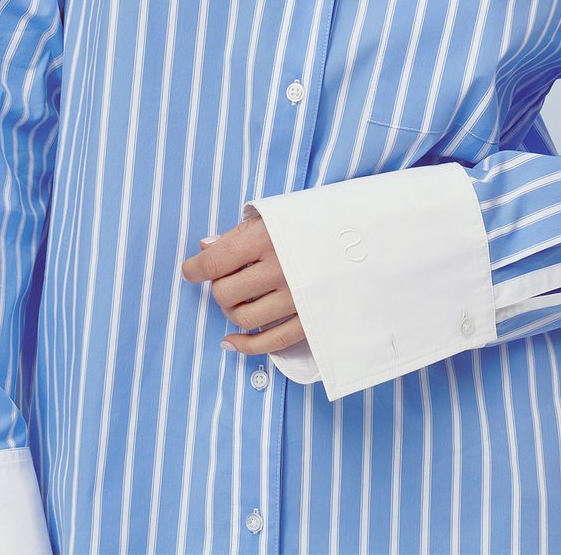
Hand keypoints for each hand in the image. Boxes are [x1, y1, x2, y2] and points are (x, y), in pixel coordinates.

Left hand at [181, 211, 306, 355]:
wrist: (370, 237)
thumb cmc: (318, 222)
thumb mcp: (278, 215)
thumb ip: (239, 233)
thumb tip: (204, 248)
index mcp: (269, 237)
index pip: (215, 261)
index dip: (194, 268)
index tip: (191, 270)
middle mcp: (281, 269)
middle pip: (225, 293)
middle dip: (218, 288)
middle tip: (228, 279)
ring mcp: (296, 298)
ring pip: (243, 318)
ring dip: (233, 312)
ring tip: (242, 298)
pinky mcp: (310, 321)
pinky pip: (268, 343)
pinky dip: (244, 345)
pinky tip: (232, 340)